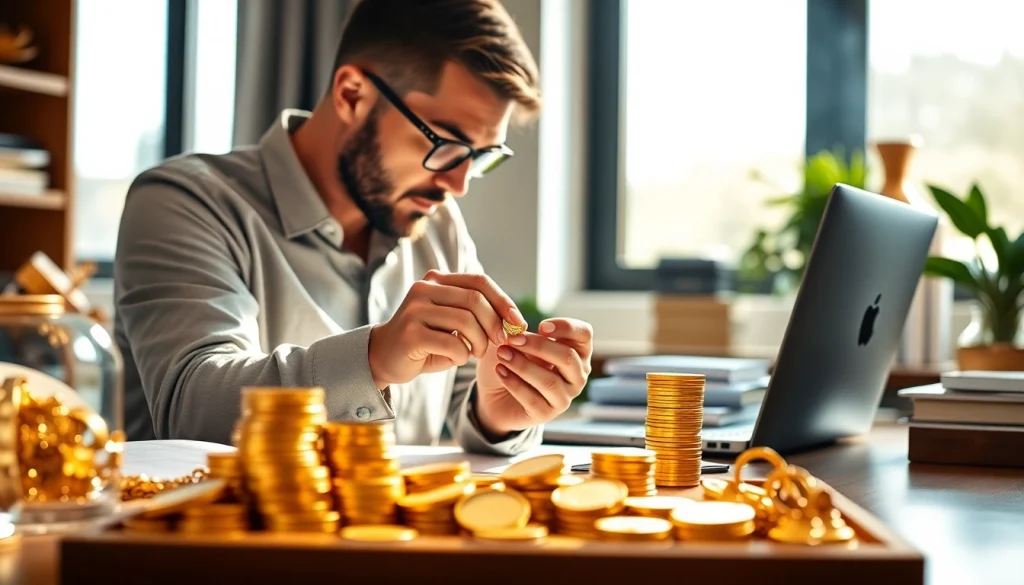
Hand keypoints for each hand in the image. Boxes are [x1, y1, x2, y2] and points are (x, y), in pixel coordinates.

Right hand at [367, 270, 524, 388]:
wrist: (384, 358)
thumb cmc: (426, 342)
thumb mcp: (453, 322)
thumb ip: (476, 314)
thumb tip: (514, 321)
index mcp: (436, 280)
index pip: (479, 281)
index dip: (503, 301)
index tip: (518, 323)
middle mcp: (423, 289)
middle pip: (475, 300)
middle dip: (495, 324)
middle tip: (499, 343)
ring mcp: (414, 310)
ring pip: (466, 322)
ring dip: (479, 343)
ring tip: (475, 352)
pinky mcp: (410, 334)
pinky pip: (453, 344)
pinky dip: (462, 355)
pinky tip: (456, 358)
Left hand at [475, 318, 593, 435]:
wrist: (495, 394)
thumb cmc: (512, 361)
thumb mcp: (516, 341)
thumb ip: (519, 331)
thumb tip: (517, 323)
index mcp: (576, 352)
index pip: (584, 335)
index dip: (566, 327)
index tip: (541, 326)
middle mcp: (577, 375)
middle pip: (568, 358)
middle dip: (539, 346)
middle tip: (513, 339)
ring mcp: (564, 397)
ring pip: (550, 381)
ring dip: (523, 366)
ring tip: (502, 354)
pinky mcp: (546, 414)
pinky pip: (533, 399)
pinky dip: (514, 383)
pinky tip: (500, 370)